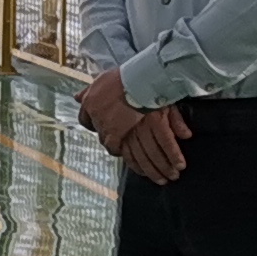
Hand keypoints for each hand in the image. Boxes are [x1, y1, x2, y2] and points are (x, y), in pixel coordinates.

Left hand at [77, 65, 186, 183]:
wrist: (135, 77)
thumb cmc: (115, 80)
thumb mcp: (94, 86)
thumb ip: (87, 97)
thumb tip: (77, 98)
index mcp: (107, 127)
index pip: (111, 146)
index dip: (119, 150)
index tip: (126, 153)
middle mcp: (123, 134)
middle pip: (136, 156)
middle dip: (149, 169)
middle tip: (159, 178)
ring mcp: (141, 131)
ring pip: (151, 154)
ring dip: (162, 167)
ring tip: (171, 176)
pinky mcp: (158, 125)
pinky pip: (166, 143)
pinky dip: (173, 154)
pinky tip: (179, 163)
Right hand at [115, 104, 190, 185]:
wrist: (123, 90)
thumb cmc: (148, 96)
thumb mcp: (166, 102)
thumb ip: (177, 120)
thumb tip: (187, 135)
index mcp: (153, 118)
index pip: (165, 140)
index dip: (173, 154)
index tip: (181, 166)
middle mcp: (140, 127)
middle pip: (153, 151)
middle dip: (164, 166)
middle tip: (174, 177)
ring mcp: (126, 133)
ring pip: (140, 156)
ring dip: (151, 170)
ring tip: (162, 180)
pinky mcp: (117, 137)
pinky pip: (126, 155)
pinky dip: (135, 166)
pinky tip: (144, 173)